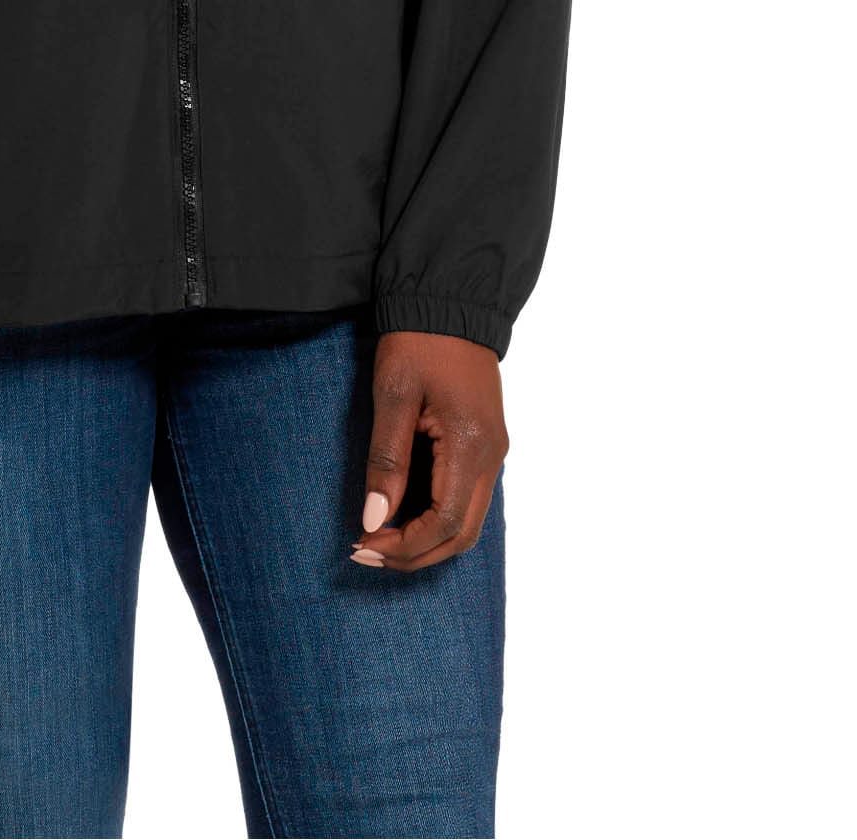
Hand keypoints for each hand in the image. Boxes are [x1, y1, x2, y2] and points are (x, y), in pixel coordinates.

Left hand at [352, 332, 507, 572]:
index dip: (404, 545)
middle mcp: (491, 457)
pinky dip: (436, 518)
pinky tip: (402, 514)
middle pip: (461, 535)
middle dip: (414, 554)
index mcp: (470, 445)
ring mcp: (493, 452)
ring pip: (467, 522)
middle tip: (365, 552)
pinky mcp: (485, 443)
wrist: (451, 301)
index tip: (363, 543)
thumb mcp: (393, 395)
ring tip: (378, 538)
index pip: (443, 524)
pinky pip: (467, 499)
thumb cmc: (419, 342)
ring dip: (425, 540)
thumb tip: (374, 518)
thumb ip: (386, 459)